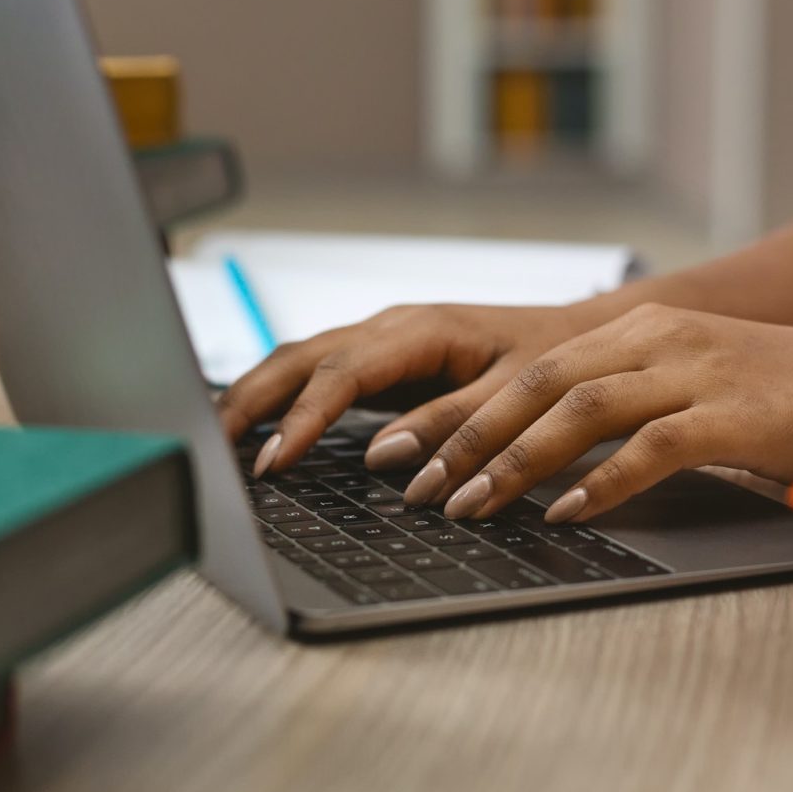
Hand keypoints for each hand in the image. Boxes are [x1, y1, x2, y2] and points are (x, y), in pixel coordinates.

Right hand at [217, 302, 603, 474]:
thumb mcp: (513, 395)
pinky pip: (318, 375)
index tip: (273, 462)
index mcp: (420, 331)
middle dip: (250, 401)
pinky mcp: (383, 362)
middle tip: (212, 450)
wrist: (580, 338)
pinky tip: (259, 429)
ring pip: (299, 362)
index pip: (340, 375)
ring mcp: (381, 343)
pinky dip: (282, 399)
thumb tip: (387, 455)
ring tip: (215, 442)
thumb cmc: (555, 363)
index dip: (302, 419)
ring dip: (256, 397)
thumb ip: (453, 424)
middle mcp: (390, 329)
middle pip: (299, 359)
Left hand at [398, 304, 792, 522]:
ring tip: (475, 506)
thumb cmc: (778, 399)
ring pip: (581, 410)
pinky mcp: (732, 412)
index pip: (533, 369)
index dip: (467, 413)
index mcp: (639, 328)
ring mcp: (696, 371)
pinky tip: (568, 513)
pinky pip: (650, 446)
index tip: (418, 457)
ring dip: (518, 462)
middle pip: (540, 384)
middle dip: (472, 438)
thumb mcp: (688, 387)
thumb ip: (623, 409)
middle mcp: (659, 337)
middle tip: (425, 489)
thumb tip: (551, 463)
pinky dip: (603, 481)